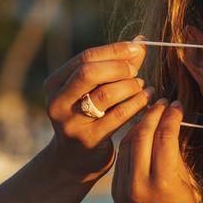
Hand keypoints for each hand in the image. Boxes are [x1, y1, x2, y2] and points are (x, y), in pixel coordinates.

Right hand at [42, 39, 152, 181]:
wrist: (74, 160)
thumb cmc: (89, 116)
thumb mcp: (93, 90)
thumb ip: (114, 66)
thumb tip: (140, 41)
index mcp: (54, 84)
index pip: (85, 58)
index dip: (114, 50)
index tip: (137, 48)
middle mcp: (57, 102)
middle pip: (89, 73)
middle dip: (118, 68)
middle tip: (136, 72)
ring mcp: (71, 123)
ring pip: (105, 94)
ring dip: (130, 86)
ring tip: (143, 86)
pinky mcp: (89, 140)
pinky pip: (118, 116)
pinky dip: (136, 103)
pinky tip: (147, 99)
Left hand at [111, 98, 202, 202]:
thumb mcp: (188, 190)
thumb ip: (176, 161)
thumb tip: (172, 132)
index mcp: (164, 183)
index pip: (164, 136)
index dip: (171, 116)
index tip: (176, 105)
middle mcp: (140, 183)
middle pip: (142, 135)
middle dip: (152, 114)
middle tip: (162, 102)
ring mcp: (124, 188)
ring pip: (127, 144)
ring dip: (139, 125)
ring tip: (150, 113)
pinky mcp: (115, 192)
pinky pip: (121, 160)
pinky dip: (131, 143)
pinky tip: (140, 134)